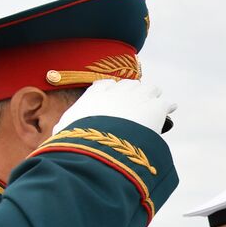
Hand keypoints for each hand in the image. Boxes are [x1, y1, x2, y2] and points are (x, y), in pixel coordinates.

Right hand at [53, 79, 176, 134]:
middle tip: (138, 99)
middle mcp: (117, 91)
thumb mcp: (63, 132)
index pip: (105, 85)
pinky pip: (165, 102)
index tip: (115, 93)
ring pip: (149, 88)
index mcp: (95, 94)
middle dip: (133, 90)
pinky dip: (167, 106)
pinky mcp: (155, 107)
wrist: (102, 142)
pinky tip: (170, 108)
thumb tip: (55, 135)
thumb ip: (63, 129)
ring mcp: (138, 96)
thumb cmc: (79, 139)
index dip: (112, 89)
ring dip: (152, 94)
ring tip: (154, 101)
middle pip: (129, 84)